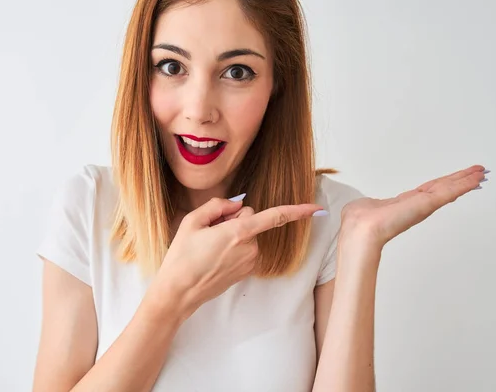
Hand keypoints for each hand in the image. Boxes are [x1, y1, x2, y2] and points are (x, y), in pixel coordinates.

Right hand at [155, 196, 325, 317]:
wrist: (178, 292)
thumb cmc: (182, 257)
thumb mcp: (192, 222)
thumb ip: (218, 205)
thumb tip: (236, 204)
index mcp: (238, 232)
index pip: (275, 217)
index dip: (297, 210)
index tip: (317, 208)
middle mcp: (250, 248)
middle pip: (251, 219)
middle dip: (234, 219)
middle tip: (209, 231)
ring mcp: (249, 262)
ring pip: (248, 235)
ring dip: (233, 235)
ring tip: (209, 247)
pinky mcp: (246, 271)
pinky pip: (245, 249)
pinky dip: (233, 247)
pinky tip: (214, 256)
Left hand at [340, 164, 488, 249]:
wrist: (363, 230)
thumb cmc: (361, 222)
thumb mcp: (366, 207)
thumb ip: (369, 206)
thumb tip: (363, 207)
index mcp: (403, 204)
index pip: (427, 191)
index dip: (442, 184)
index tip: (455, 179)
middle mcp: (415, 204)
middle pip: (442, 188)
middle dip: (459, 180)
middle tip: (478, 172)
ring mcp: (423, 205)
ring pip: (449, 189)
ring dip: (465, 180)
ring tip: (481, 173)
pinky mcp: (427, 204)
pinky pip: (449, 191)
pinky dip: (463, 184)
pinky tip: (475, 178)